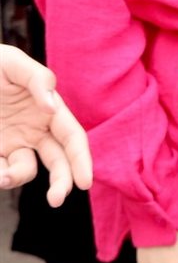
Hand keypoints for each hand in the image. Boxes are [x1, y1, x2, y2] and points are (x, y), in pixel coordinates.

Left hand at [0, 44, 91, 204]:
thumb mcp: (13, 63)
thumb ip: (39, 80)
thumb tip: (51, 108)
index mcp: (49, 111)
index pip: (72, 138)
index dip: (82, 159)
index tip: (84, 182)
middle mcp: (34, 131)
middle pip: (58, 161)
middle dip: (62, 182)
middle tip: (56, 199)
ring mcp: (11, 144)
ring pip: (25, 171)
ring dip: (18, 177)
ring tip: (3, 177)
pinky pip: (0, 170)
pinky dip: (0, 175)